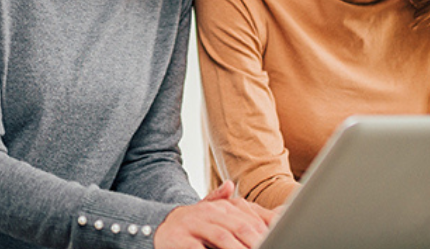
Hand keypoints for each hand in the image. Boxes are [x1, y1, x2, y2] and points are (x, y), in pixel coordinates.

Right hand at [154, 181, 273, 248]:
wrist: (155, 225)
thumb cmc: (191, 225)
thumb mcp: (211, 213)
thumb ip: (230, 206)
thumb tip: (233, 186)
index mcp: (221, 208)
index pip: (248, 219)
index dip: (264, 232)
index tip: (274, 242)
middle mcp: (208, 213)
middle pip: (239, 227)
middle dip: (256, 242)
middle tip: (267, 248)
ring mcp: (193, 224)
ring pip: (221, 237)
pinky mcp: (179, 239)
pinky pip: (197, 248)